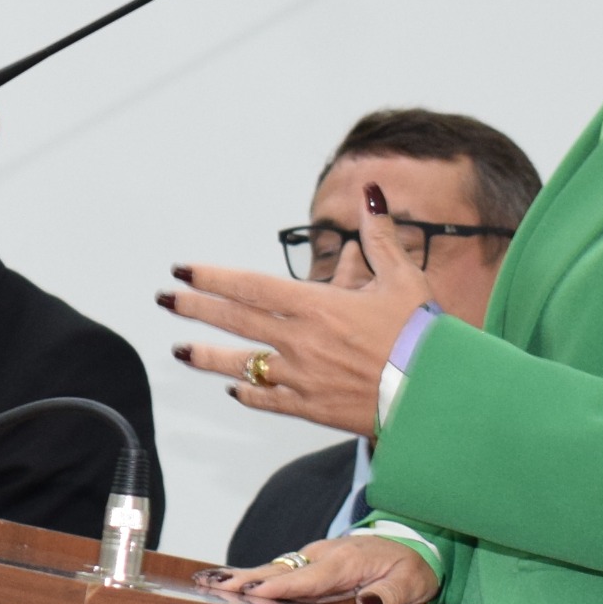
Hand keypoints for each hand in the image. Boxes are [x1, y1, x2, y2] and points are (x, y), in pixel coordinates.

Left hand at [158, 178, 433, 438]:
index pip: (249, 286)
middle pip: (235, 321)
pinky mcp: (311, 409)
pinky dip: (249, 393)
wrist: (437, 395)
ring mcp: (302, 377)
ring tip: (179, 350)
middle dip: (195, 308)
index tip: (183, 271)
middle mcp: (300, 341)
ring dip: (207, 357)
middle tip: (165, 300)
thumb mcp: (403, 277)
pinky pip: (269, 400)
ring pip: (242, 365)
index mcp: (317, 306)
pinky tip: (234, 389)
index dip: (212, 277)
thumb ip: (378, 236)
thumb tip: (371, 194)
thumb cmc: (423, 335)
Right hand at [197, 534, 440, 603]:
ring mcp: (313, 560)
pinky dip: (254, 578)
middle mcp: (323, 557)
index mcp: (346, 561)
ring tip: (213, 587)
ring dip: (245, 578)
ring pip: (275, 569)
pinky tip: (230, 585)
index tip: (255, 591)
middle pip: (282, 570)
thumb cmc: (410, 566)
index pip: (310, 577)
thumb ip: (392, 594)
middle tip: (217, 587)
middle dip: (249, 579)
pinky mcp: (309, 567)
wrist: (409, 545)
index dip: (282, 586)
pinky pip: (280, 573)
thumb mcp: (411, 582)